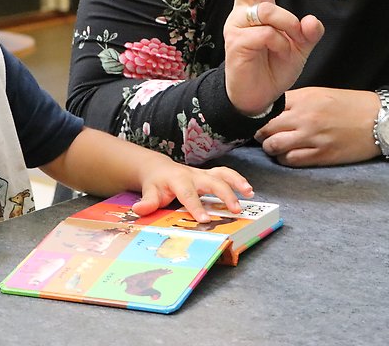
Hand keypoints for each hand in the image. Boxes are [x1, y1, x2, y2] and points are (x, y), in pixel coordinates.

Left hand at [131, 160, 254, 222]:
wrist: (159, 169)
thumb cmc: (156, 184)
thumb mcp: (149, 192)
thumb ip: (147, 202)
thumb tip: (138, 210)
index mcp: (178, 180)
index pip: (188, 193)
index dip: (196, 206)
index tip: (205, 219)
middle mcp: (193, 175)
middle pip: (212, 181)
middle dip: (225, 194)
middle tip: (235, 210)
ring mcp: (203, 174)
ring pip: (222, 173)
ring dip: (237, 182)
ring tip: (249, 193)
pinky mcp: (210, 175)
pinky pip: (226, 174)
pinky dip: (238, 180)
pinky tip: (248, 191)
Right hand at [225, 0, 323, 115]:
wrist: (257, 98)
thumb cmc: (274, 68)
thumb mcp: (300, 48)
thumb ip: (309, 32)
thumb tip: (311, 19)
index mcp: (257, 9)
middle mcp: (243, 13)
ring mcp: (237, 27)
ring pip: (265, 10)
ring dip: (287, 23)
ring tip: (293, 43)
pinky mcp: (236, 43)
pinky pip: (265, 33)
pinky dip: (281, 44)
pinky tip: (282, 55)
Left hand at [254, 87, 381, 166]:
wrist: (380, 120)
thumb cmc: (351, 105)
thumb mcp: (321, 93)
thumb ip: (296, 101)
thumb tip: (273, 110)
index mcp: (304, 99)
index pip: (267, 107)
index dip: (259, 115)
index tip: (257, 120)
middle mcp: (304, 117)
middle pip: (265, 128)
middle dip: (260, 133)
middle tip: (262, 135)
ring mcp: (312, 137)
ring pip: (273, 146)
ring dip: (270, 148)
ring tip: (273, 146)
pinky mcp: (321, 155)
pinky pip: (291, 160)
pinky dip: (284, 159)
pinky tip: (288, 155)